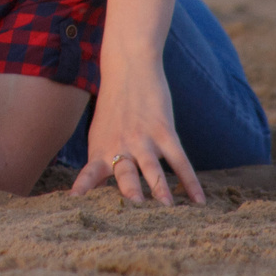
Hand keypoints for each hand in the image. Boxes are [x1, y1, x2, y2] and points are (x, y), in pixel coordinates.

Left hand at [70, 54, 201, 204]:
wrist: (128, 68)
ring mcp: (143, 139)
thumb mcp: (100, 134)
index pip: (89, 173)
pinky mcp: (164, 131)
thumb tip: (96, 192)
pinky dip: (191, 181)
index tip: (75, 202)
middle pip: (124, 174)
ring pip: (152, 168)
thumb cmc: (113, 108)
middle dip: (129, 191)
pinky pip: (180, 160)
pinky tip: (200, 201)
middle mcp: (120, 147)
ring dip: (160, 188)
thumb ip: (100, 163)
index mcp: (101, 150)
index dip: (83, 187)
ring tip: (167, 208)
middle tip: (134, 207)